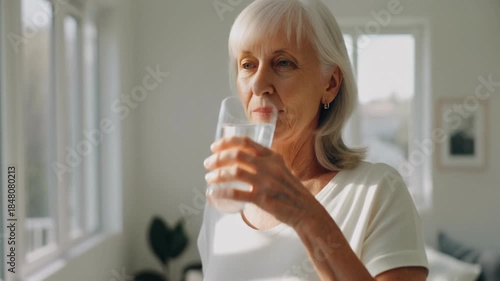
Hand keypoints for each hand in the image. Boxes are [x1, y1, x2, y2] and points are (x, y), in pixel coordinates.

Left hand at [204, 136, 321, 227]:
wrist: (305, 210)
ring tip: (209, 178)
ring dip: (217, 174)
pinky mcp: (262, 198)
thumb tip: (241, 158)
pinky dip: (221, 192)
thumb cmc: (290, 190)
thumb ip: (265, 162)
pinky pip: (236, 193)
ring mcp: (265, 182)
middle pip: (236, 155)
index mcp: (272, 156)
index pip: (245, 142)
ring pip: (234, 172)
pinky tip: (213, 193)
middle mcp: (268, 166)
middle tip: (208, 164)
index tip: (214, 147)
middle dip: (217, 158)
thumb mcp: (280, 169)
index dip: (226, 142)